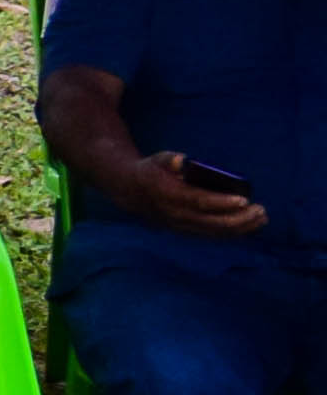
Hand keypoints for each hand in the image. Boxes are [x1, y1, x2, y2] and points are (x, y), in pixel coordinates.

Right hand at [125, 151, 270, 239]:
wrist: (132, 192)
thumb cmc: (152, 171)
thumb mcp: (157, 159)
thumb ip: (169, 160)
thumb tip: (182, 160)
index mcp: (170, 196)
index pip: (200, 201)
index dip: (222, 202)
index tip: (244, 199)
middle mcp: (177, 215)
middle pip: (213, 221)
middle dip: (240, 218)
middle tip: (261, 210)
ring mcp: (182, 225)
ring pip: (216, 231)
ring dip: (241, 227)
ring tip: (262, 219)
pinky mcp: (187, 230)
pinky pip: (213, 234)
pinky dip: (233, 232)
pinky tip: (250, 226)